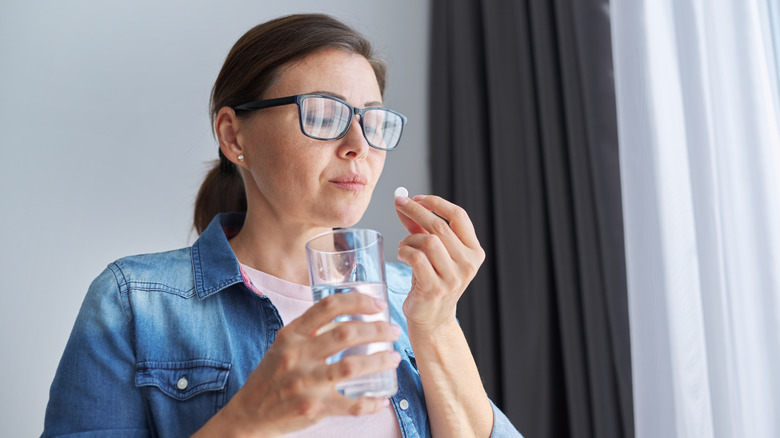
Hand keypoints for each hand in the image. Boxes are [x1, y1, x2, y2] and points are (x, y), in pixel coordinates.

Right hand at [208, 292, 400, 436]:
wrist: (249, 414)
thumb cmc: (272, 376)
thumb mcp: (284, 345)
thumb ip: (310, 331)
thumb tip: (349, 314)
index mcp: (291, 335)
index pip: (328, 307)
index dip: (358, 301)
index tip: (378, 304)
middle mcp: (297, 355)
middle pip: (346, 334)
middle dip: (378, 330)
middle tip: (393, 332)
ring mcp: (305, 382)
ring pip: (352, 366)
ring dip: (380, 361)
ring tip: (394, 358)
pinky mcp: (313, 408)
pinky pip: (351, 405)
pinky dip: (371, 402)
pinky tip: (382, 399)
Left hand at [394, 195, 484, 330]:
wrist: (432, 318)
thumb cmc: (431, 280)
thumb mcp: (432, 252)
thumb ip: (420, 227)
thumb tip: (403, 201)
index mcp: (474, 251)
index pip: (459, 216)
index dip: (437, 203)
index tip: (417, 197)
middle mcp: (468, 264)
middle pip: (440, 226)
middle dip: (416, 211)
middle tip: (400, 203)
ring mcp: (453, 278)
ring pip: (428, 241)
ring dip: (409, 238)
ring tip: (404, 245)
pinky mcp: (435, 289)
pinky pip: (416, 258)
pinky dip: (405, 251)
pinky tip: (403, 255)